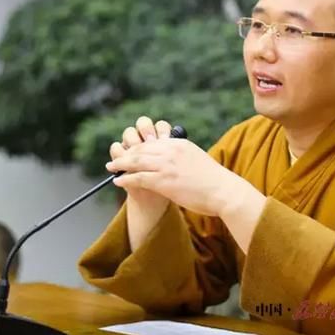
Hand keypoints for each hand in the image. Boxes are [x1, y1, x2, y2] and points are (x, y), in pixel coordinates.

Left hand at [106, 136, 240, 216]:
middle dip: (125, 154)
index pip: (150, 142)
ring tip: (110, 167)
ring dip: (120, 164)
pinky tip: (118, 181)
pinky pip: (138, 178)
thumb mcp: (195, 158)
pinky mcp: (164, 181)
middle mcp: (170, 151)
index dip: (136, 147)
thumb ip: (180, 155)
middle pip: (140, 149)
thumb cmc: (213, 179)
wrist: (223, 191)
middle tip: (114, 159)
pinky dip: (126, 179)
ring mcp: (166, 165)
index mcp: (177, 144)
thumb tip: (170, 158)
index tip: (128, 151)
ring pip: (136, 161)